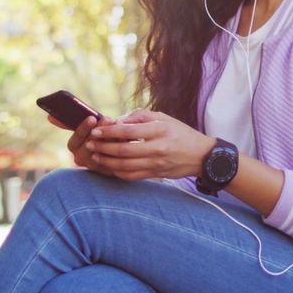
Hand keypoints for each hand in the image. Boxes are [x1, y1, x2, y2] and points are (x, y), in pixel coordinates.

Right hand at [49, 114, 117, 175]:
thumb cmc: (100, 133)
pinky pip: (112, 159)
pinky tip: (125, 137)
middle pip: (88, 147)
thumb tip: (50, 118)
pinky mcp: (107, 170)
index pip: (75, 140)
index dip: (83, 129)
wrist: (118, 150)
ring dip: (110, 139)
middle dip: (100, 132)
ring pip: (101, 153)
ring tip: (119, 127)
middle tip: (109, 119)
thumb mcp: (90, 125)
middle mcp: (81, 158)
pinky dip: (119, 147)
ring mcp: (95, 165)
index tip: (92, 118)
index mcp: (75, 146)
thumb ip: (74, 122)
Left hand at [83, 108, 214, 180]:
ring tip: (95, 156)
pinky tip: (110, 167)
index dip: (109, 132)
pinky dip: (118, 172)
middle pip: (123, 151)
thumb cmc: (181, 133)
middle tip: (90, 144)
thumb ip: (141, 117)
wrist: (202, 156)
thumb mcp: (165, 118)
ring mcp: (157, 163)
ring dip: (107, 161)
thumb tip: (119, 121)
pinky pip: (132, 176)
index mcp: (160, 130)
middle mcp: (158, 148)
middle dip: (103, 148)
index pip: (128, 131)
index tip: (96, 131)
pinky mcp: (156, 174)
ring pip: (125, 166)